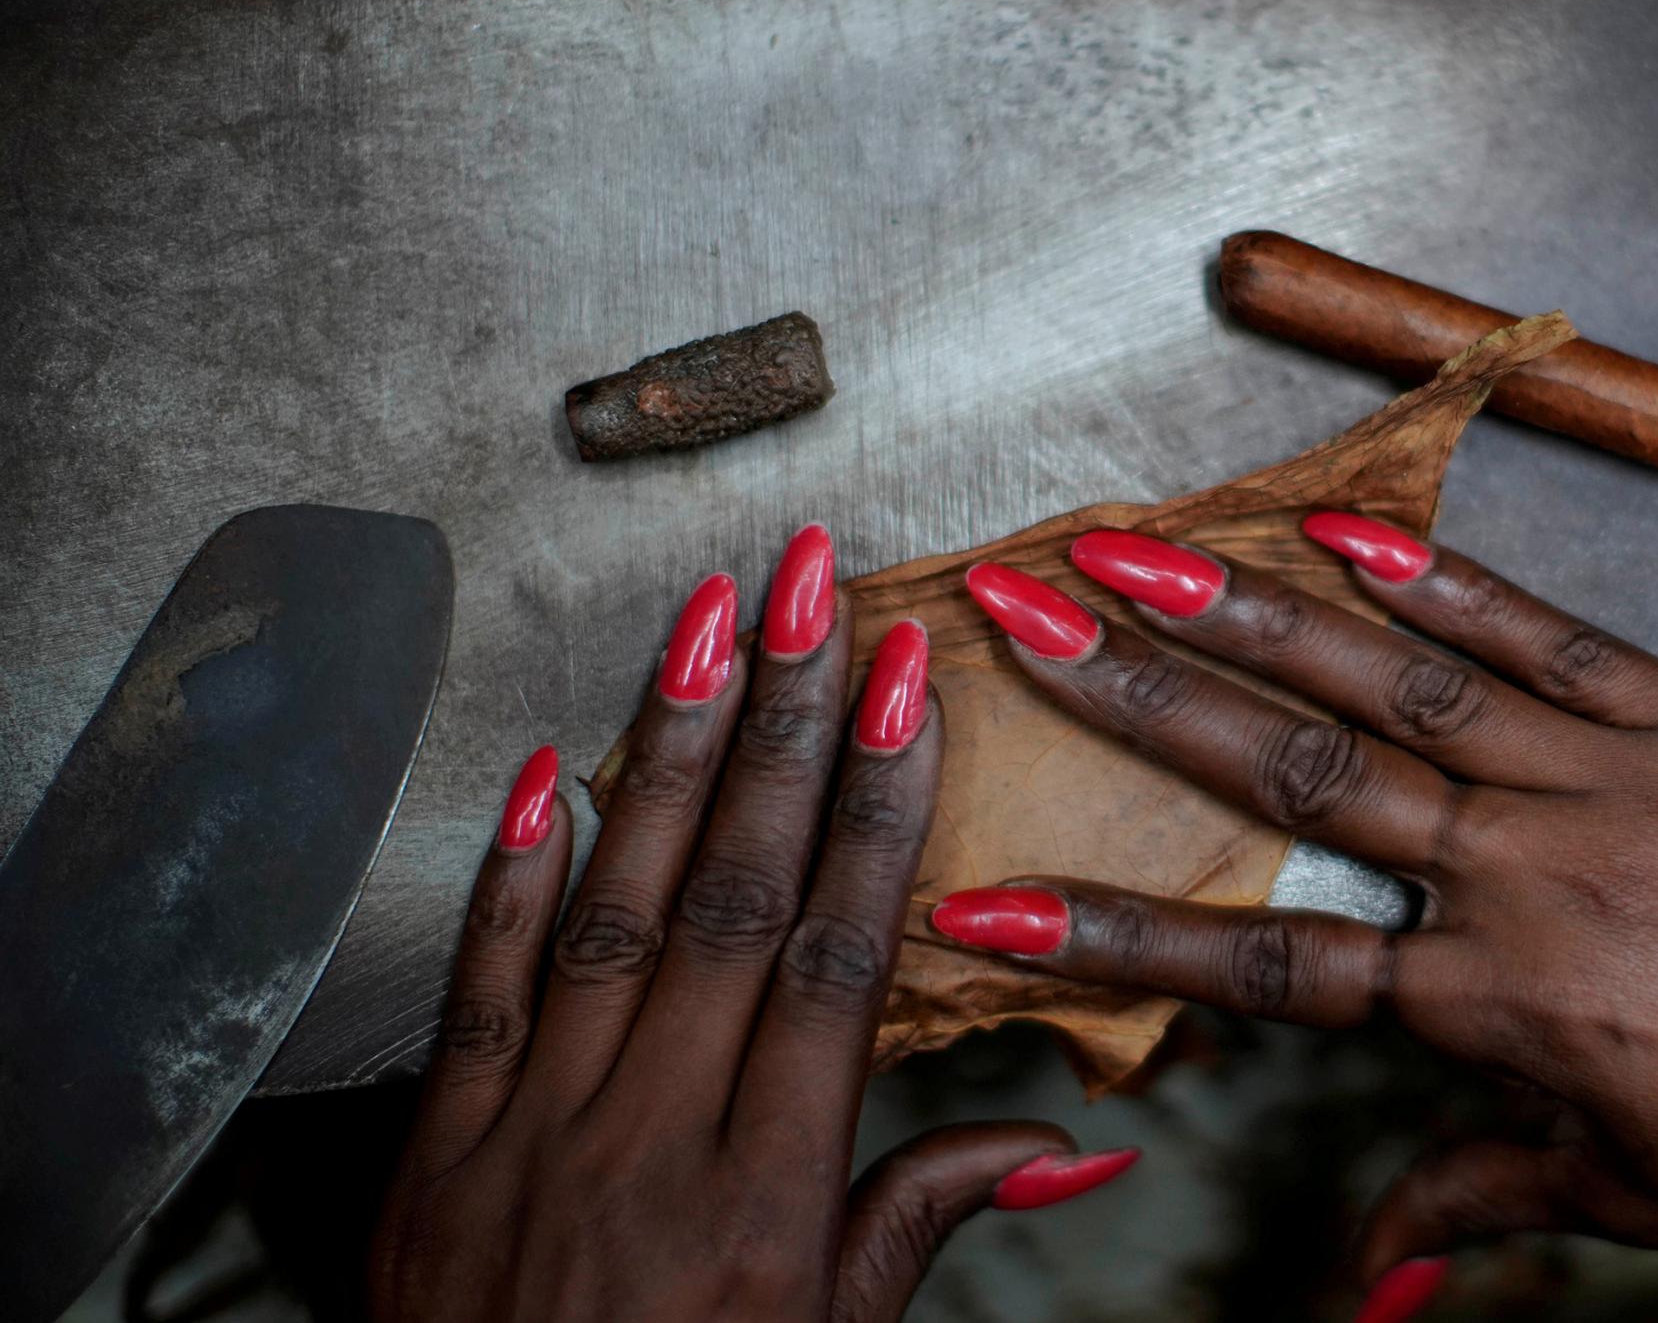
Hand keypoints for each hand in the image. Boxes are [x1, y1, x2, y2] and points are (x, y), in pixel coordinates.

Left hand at [372, 526, 1135, 1322]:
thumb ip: (926, 1218)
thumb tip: (1073, 1149)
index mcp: (767, 1194)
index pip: (837, 956)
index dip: (880, 807)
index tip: (909, 685)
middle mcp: (653, 1141)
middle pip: (732, 896)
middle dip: (784, 726)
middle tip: (811, 588)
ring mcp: (530, 1135)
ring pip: (612, 909)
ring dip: (667, 751)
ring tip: (705, 622)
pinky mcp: (434, 1153)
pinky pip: (475, 988)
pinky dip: (512, 872)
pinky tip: (554, 766)